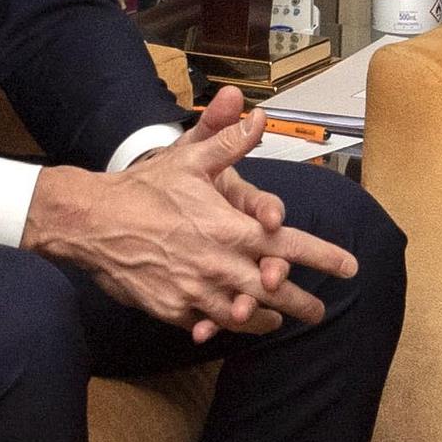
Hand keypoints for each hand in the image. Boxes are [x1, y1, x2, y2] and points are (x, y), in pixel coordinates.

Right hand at [21, 94, 356, 343]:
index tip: (350, 268)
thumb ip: (228, 139)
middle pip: (273, 292)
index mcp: (231, 228)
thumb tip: (258, 114)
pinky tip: (231, 325)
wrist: (90, 222)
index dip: (324, 257)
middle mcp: (219, 264)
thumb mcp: (190, 158)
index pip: (290, 244)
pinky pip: (205, 324)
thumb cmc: (143, 188)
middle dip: (301, 302)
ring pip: (241, 316)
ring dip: (263, 320)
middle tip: (319, 311)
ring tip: (279, 321)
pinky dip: (222, 326)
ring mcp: (195, 291)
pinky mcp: (171, 309)